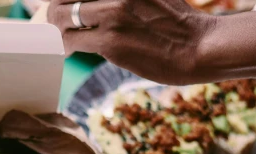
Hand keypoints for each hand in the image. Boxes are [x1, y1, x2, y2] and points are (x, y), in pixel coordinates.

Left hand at [47, 0, 214, 84]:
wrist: (200, 47)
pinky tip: (69, 48)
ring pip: (64, 15)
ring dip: (58, 25)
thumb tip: (99, 3)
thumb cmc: (178, 22)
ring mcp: (112, 13)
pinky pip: (72, 40)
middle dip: (56, 4)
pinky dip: (66, 44)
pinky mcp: (110, 41)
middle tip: (55, 15)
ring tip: (62, 33)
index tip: (62, 1)